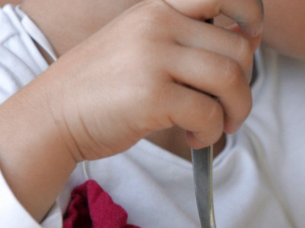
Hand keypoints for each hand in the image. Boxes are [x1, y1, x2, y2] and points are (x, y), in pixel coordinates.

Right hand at [37, 0, 263, 160]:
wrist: (52, 114)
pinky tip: (193, 137)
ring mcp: (154, 58)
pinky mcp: (152, 95)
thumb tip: (247, 43)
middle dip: (244, 87)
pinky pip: (209, 114)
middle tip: (229, 110)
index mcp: (159, 8)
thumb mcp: (142, 44)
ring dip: (235, 112)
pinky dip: (211, 133)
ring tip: (216, 126)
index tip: (251, 39)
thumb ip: (187, 39)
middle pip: (238, 50)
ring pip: (230, 80)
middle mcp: (158, 24)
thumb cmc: (104, 87)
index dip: (251, 13)